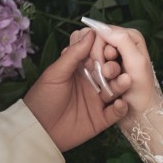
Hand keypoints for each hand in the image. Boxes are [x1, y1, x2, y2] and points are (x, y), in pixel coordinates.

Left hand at [24, 29, 136, 150]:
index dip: (104, 49)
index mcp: (81, 69)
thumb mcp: (55, 73)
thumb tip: (91, 32)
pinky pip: (116, 112)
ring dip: (121, 85)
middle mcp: (92, 82)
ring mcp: (98, 100)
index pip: (98, 54)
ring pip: (116, 90)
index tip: (109, 45)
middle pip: (110, 71)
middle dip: (115, 67)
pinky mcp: (101, 119)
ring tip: (124, 81)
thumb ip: (74, 54)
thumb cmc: (42, 98)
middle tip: (113, 67)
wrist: (38, 130)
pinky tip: (119, 104)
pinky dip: (120, 108)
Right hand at [79, 22, 162, 111]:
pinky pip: (91, 66)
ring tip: (106, 81)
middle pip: (96, 42)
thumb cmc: (142, 90)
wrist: (140, 114)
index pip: (104, 30)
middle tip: (107, 74)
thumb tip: (101, 27)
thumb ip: (121, 40)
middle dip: (98, 58)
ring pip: (92, 55)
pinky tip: (99, 83)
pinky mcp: (105, 70)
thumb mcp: (136, 62)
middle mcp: (122, 45)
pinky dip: (93, 74)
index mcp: (131, 37)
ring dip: (96, 69)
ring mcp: (113, 58)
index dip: (100, 45)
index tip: (105, 61)